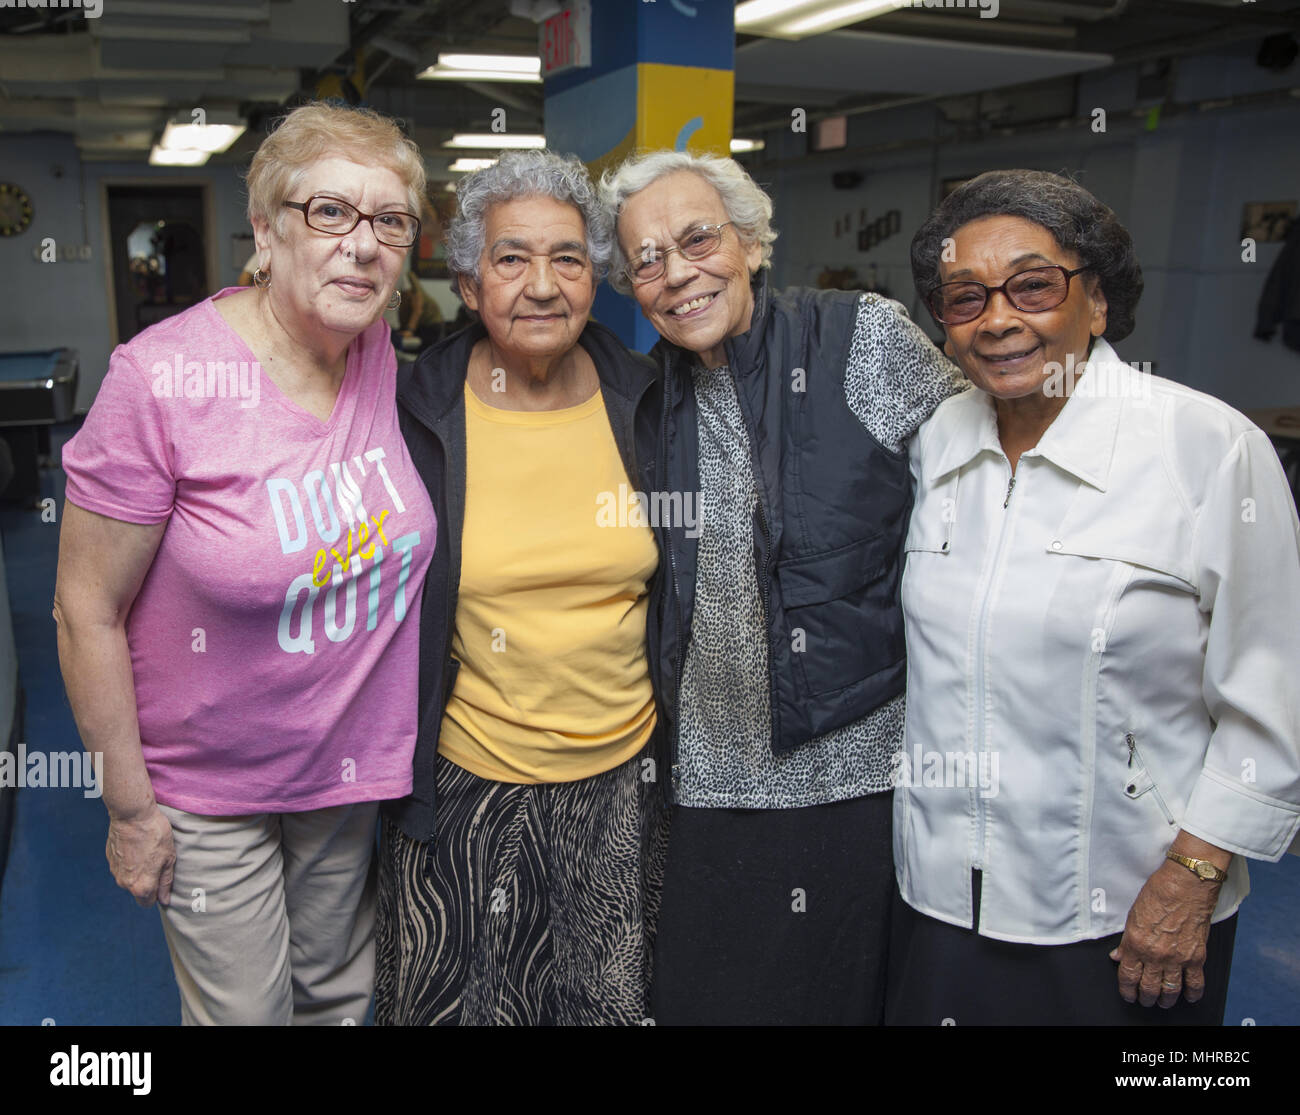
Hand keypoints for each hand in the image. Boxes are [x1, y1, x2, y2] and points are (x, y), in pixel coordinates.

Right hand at [105, 806, 174, 908]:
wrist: (131, 815)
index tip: (163, 881)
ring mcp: (115, 872)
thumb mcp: (168, 858)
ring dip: (138, 871)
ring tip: (148, 852)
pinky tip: (137, 847)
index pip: (149, 903)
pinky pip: (122, 868)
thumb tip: (165, 900)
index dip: (158, 894)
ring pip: (129, 879)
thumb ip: (166, 882)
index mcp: (141, 886)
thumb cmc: (154, 835)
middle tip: (158, 862)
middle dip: (148, 882)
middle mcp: (124, 884)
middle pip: (138, 891)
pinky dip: (129, 862)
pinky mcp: (110, 860)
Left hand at [1110, 859, 1220, 1007]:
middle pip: (1149, 987)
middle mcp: (1156, 955)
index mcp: (1136, 944)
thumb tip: (1118, 956)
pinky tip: (1188, 997)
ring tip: (1163, 1002)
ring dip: (1165, 1000)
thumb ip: (1126, 941)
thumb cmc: (1158, 894)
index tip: (1127, 994)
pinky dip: (1192, 993)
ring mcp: (1178, 958)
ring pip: (1170, 990)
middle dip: (1145, 998)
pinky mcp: (1197, 957)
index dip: (1126, 989)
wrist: (1186, 885)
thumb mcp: (1133, 916)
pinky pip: (1195, 983)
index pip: (1127, 976)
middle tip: (1144, 1000)